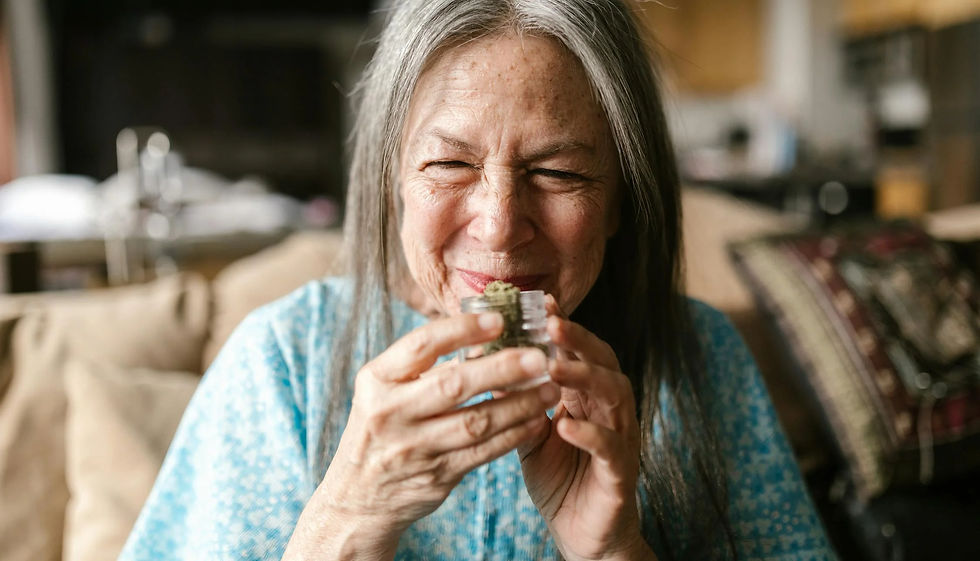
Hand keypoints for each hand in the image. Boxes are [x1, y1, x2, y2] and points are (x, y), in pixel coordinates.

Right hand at [284, 312, 560, 559]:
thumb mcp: (385, 389)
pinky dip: (513, 436)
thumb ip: (425, 364)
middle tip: (539, 357)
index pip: (422, 345)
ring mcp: (413, 448)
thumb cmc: (383, 427)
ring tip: (550, 389)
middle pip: (454, 384)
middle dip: (502, 368)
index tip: (500, 319)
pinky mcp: (435, 477)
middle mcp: (391, 412)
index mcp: (377, 379)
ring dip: (519, 404)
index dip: (463, 329)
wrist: (357, 497)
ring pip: (476, 422)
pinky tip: (536, 421)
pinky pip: (483, 453)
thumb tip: (485, 330)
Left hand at [517, 296, 653, 560]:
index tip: (541, 302)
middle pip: (604, 362)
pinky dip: (590, 434)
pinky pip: (610, 448)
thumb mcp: (531, 431)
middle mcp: (610, 410)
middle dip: (579, 340)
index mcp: (588, 396)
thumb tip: (483, 361)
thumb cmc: (559, 476)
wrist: (581, 532)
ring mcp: (620, 440)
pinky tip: (566, 424)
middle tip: (552, 323)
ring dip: (585, 378)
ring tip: (555, 367)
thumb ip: (517, 399)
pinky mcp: (620, 473)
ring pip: (614, 397)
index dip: (565, 326)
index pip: (581, 351)